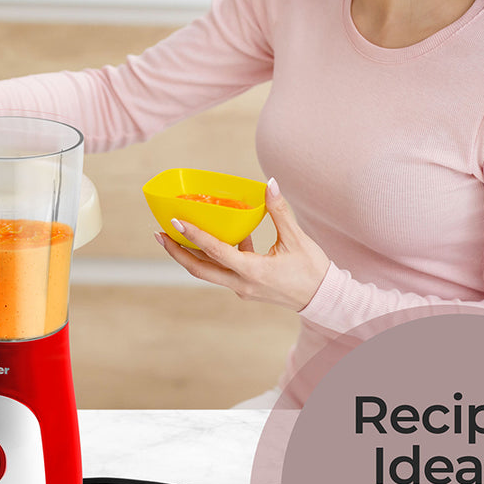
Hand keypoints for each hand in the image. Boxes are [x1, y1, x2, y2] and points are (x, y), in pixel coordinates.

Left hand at [155, 178, 329, 311]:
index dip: (194, 236)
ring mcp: (242, 288)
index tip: (176, 222)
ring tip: (174, 235)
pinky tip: (220, 235)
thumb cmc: (313, 270)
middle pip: (199, 269)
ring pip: (208, 272)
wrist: (325, 300)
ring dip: (190, 255)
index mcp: (253, 271)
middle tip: (159, 233)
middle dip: (177, 252)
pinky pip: (223, 270)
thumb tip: (269, 183)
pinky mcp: (246, 287)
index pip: (216, 252)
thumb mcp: (297, 239)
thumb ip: (279, 210)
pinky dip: (215, 255)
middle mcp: (242, 284)